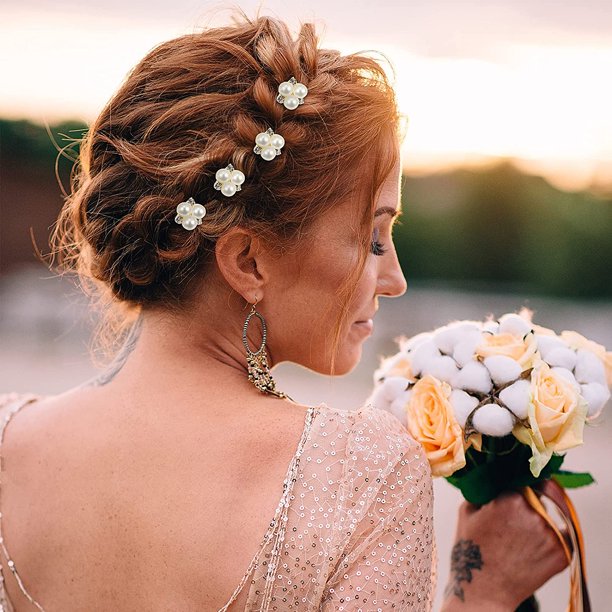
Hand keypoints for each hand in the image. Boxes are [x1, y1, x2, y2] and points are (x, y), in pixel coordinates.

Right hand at [440, 490, 568, 610]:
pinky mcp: (562, 554)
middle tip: (517, 518)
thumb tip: (497, 478)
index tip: (514, 493)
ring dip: (541, 521)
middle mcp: (535, 514)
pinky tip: (532, 549)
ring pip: (551, 516)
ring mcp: (551, 535)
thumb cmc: (470, 548)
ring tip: (521, 538)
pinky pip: (562, 537)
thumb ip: (485, 490)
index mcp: (511, 498)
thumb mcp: (468, 509)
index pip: (523, 480)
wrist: (482, 589)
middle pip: (541, 496)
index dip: (518, 486)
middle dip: (531, 503)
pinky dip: (551, 540)